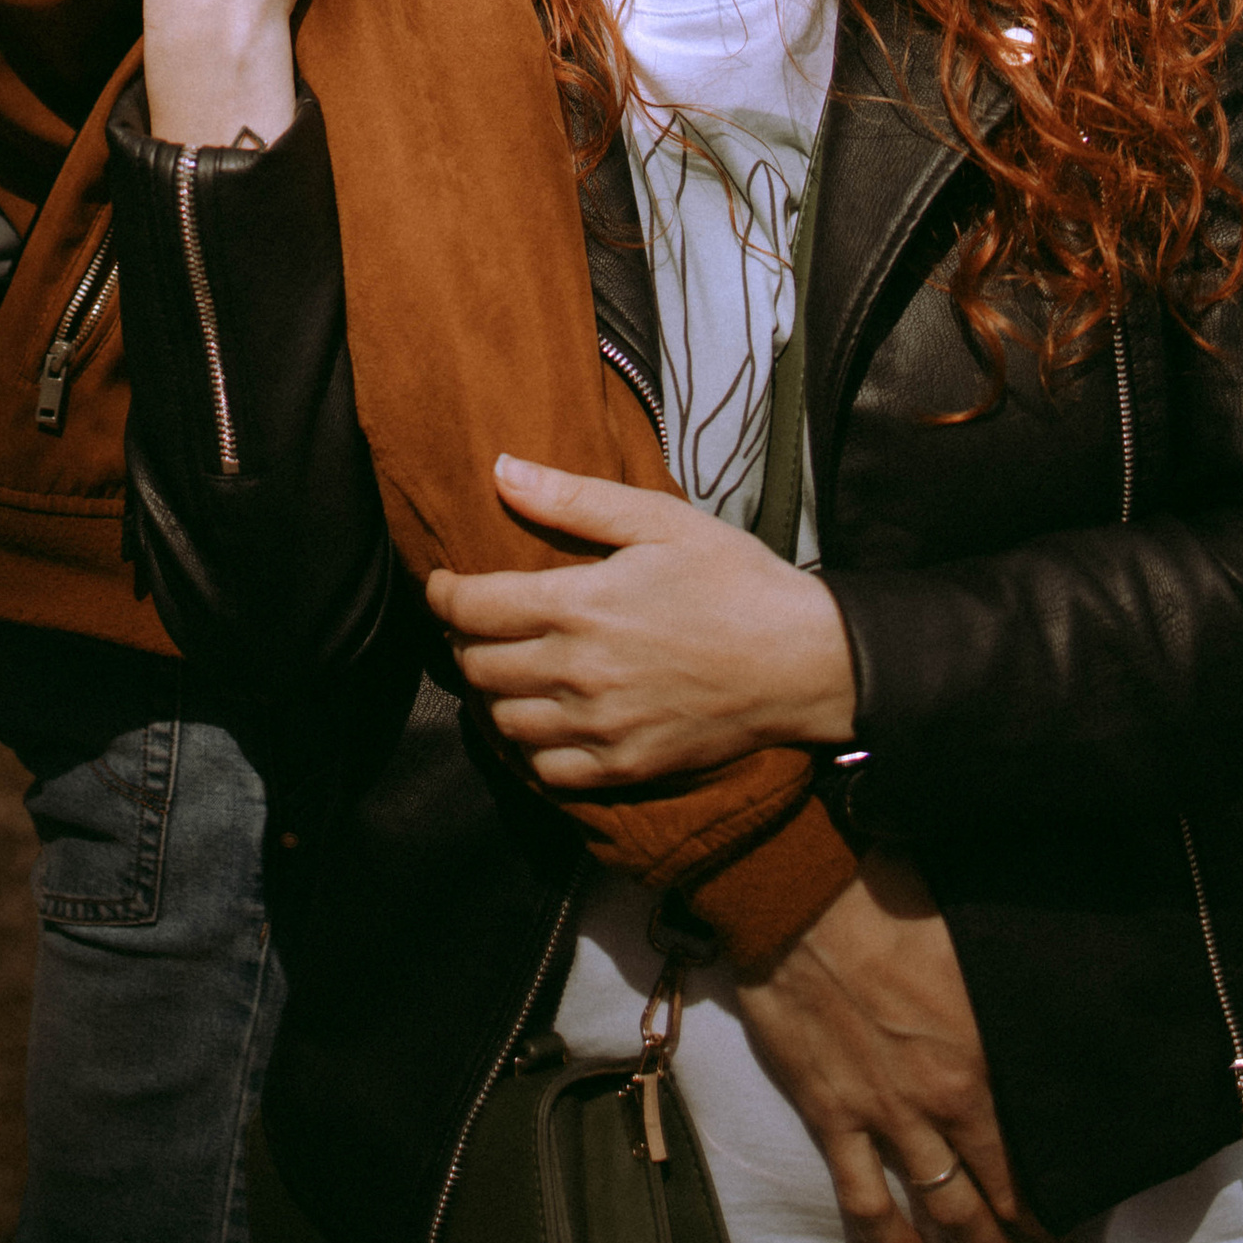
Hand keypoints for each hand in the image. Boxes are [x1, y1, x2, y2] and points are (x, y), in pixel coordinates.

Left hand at [424, 455, 857, 782]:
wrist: (801, 660)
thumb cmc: (733, 579)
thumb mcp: (659, 519)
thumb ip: (573, 499)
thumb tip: (502, 471)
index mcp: (580, 604)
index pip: (473, 607)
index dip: (442, 594)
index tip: (442, 585)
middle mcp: (579, 672)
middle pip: (479, 667)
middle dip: (463, 642)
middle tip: (475, 624)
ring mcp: (599, 727)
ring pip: (503, 722)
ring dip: (490, 696)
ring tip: (503, 671)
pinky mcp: (624, 766)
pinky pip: (545, 772)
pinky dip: (526, 750)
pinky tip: (536, 724)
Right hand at [735, 855, 1030, 1242]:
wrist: (801, 900)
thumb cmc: (887, 902)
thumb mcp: (967, 941)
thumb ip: (998, 989)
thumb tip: (1037, 995)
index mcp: (979, 1057)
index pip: (1029, 1144)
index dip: (1055, 1188)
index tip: (1076, 1204)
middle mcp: (939, 1100)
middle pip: (996, 1191)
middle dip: (1027, 1233)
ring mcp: (885, 1116)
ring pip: (942, 1209)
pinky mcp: (832, 1117)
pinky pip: (863, 1201)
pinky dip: (888, 1241)